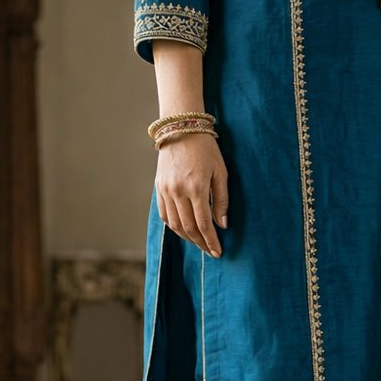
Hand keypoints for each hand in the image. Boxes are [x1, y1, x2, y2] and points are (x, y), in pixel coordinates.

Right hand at [155, 132, 228, 258]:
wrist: (181, 128)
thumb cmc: (206, 149)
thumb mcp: (220, 172)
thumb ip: (221, 200)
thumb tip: (222, 225)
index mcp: (196, 188)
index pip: (203, 224)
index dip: (211, 241)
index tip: (218, 252)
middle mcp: (178, 191)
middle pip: (188, 228)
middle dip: (200, 243)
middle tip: (210, 251)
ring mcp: (166, 190)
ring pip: (175, 224)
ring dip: (187, 237)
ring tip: (199, 242)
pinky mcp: (159, 188)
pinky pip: (165, 214)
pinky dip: (174, 226)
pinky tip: (184, 230)